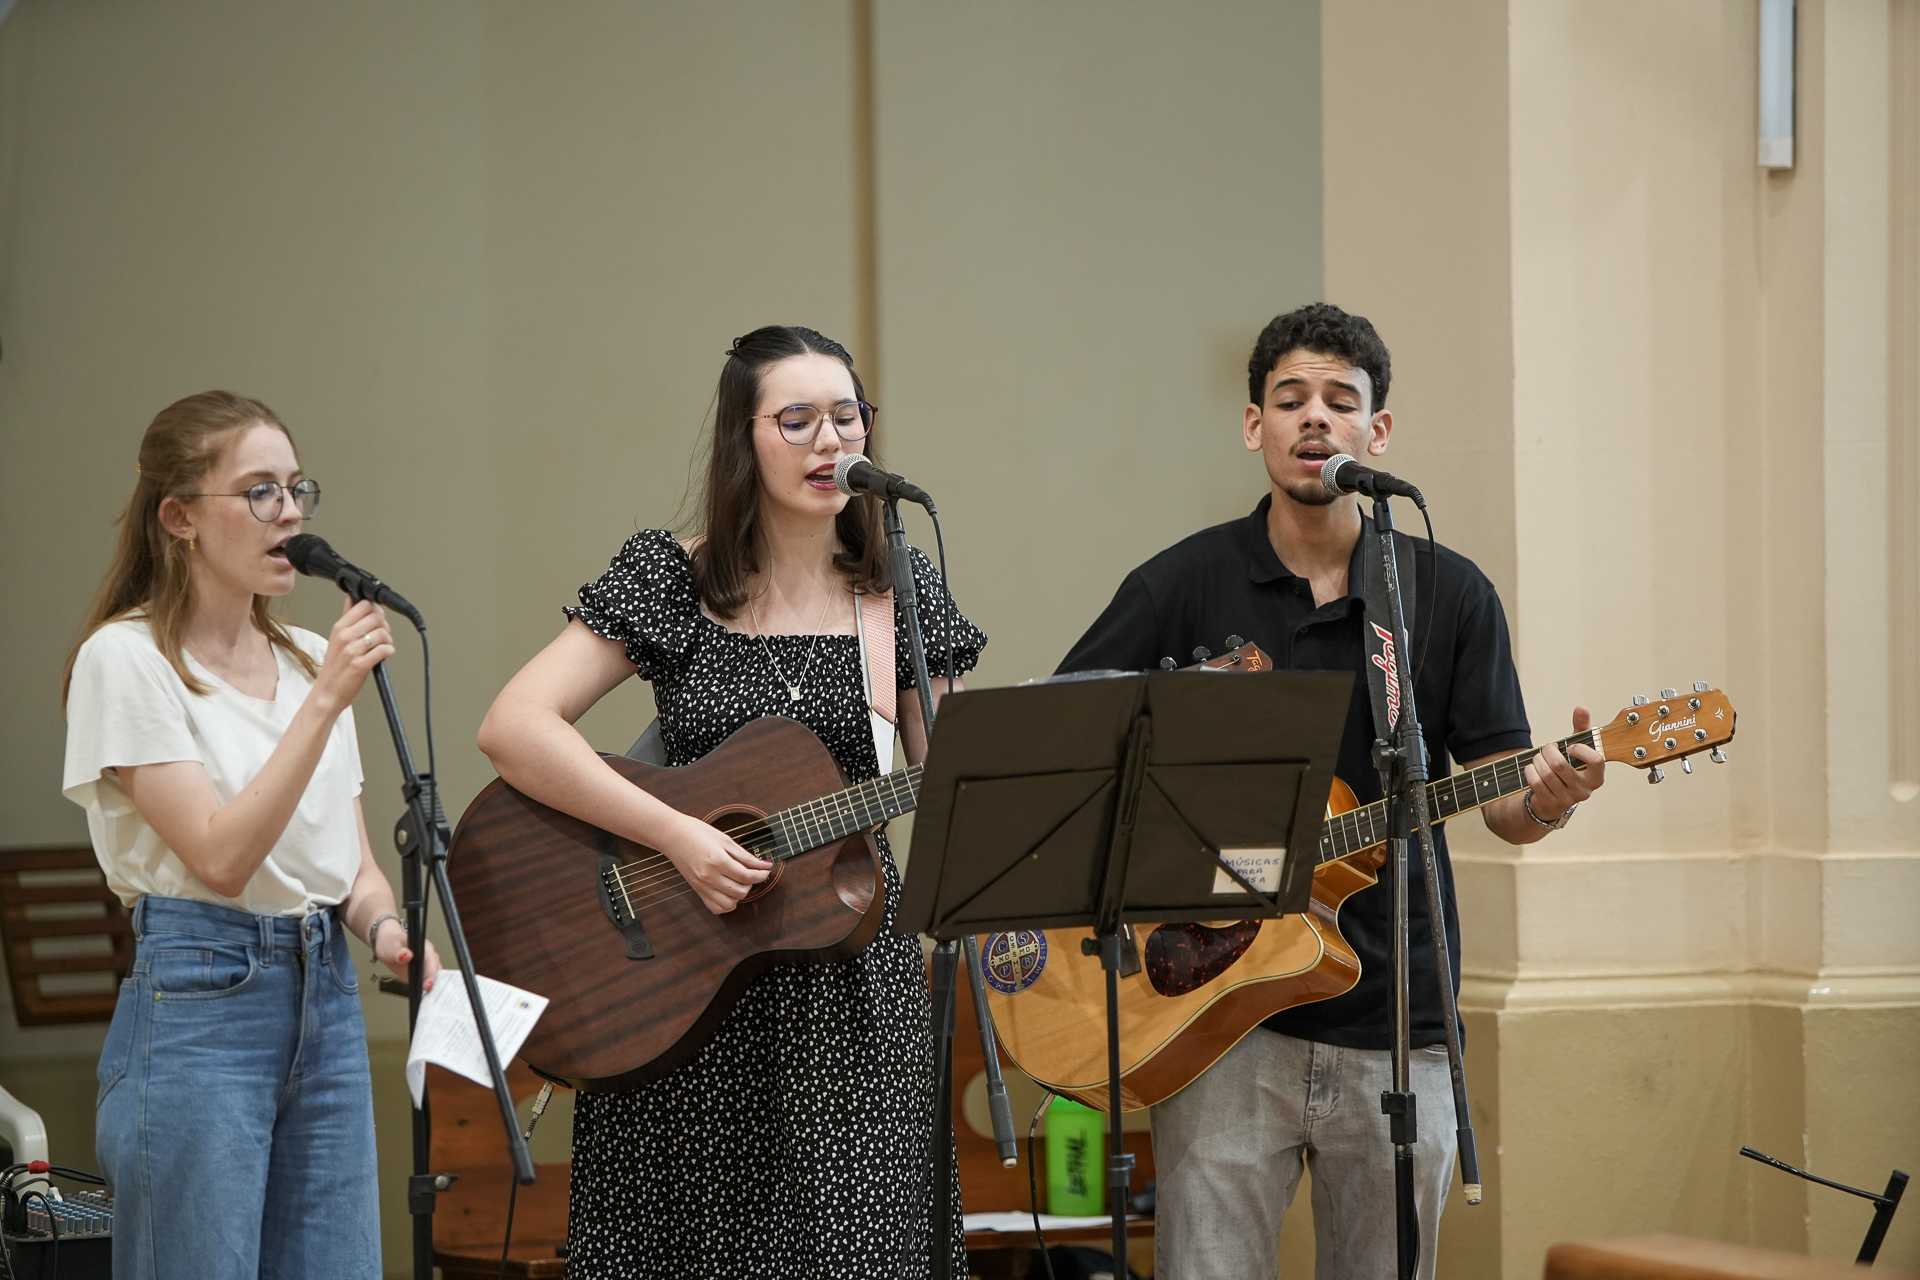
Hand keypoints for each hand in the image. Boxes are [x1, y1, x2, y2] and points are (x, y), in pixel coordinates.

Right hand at [313, 598, 393, 713]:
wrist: (327, 693)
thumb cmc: (334, 668)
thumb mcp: (336, 639)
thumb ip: (347, 618)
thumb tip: (351, 598)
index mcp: (339, 628)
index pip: (364, 605)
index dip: (376, 610)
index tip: (377, 618)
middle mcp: (344, 636)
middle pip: (377, 617)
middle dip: (385, 625)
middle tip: (383, 635)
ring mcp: (352, 651)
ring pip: (382, 633)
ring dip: (389, 640)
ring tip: (384, 647)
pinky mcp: (360, 665)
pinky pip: (384, 650)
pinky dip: (389, 651)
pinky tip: (384, 655)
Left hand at [372, 916, 440, 990]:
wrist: (388, 945)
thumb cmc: (391, 943)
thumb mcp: (391, 946)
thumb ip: (398, 951)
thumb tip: (407, 955)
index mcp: (424, 946)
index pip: (431, 960)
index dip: (431, 973)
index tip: (427, 985)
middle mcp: (429, 955)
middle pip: (437, 970)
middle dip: (435, 983)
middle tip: (428, 994)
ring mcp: (427, 965)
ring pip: (436, 976)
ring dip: (434, 987)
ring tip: (428, 998)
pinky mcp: (424, 973)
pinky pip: (429, 981)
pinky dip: (427, 989)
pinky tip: (424, 996)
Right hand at [658, 812, 770, 914]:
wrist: (672, 835)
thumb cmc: (696, 833)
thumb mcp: (725, 840)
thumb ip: (745, 856)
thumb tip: (763, 865)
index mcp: (717, 861)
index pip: (747, 876)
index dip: (761, 874)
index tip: (767, 870)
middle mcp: (709, 877)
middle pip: (740, 891)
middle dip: (752, 883)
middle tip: (753, 873)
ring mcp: (702, 886)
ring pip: (729, 903)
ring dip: (740, 895)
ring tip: (740, 882)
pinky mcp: (698, 891)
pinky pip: (715, 908)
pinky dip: (727, 904)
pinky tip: (729, 892)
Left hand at [1523, 704, 1606, 820]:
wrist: (1554, 798)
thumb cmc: (1570, 768)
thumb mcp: (1578, 749)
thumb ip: (1581, 728)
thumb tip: (1581, 708)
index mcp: (1596, 777)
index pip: (1596, 761)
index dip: (1581, 750)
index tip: (1570, 746)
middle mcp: (1584, 791)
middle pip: (1561, 765)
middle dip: (1548, 751)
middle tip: (1547, 748)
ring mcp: (1567, 799)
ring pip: (1546, 773)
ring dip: (1538, 760)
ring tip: (1538, 757)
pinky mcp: (1551, 804)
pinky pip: (1536, 782)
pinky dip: (1530, 771)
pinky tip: (1532, 768)